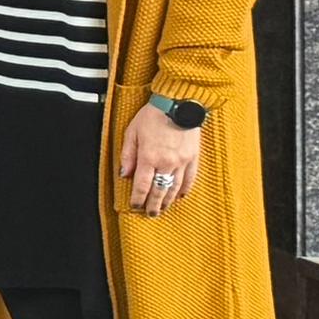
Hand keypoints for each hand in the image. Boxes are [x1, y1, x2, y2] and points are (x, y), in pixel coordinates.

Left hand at [121, 100, 202, 215]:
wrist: (177, 104)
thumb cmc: (152, 116)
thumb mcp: (132, 132)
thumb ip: (128, 155)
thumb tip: (124, 174)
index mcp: (149, 157)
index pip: (142, 185)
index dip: (138, 198)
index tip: (135, 206)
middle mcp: (166, 162)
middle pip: (159, 190)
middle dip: (154, 205)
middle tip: (150, 214)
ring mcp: (182, 162)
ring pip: (175, 188)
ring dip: (168, 200)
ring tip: (163, 208)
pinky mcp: (194, 158)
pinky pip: (190, 179)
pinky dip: (185, 189)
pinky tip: (181, 196)